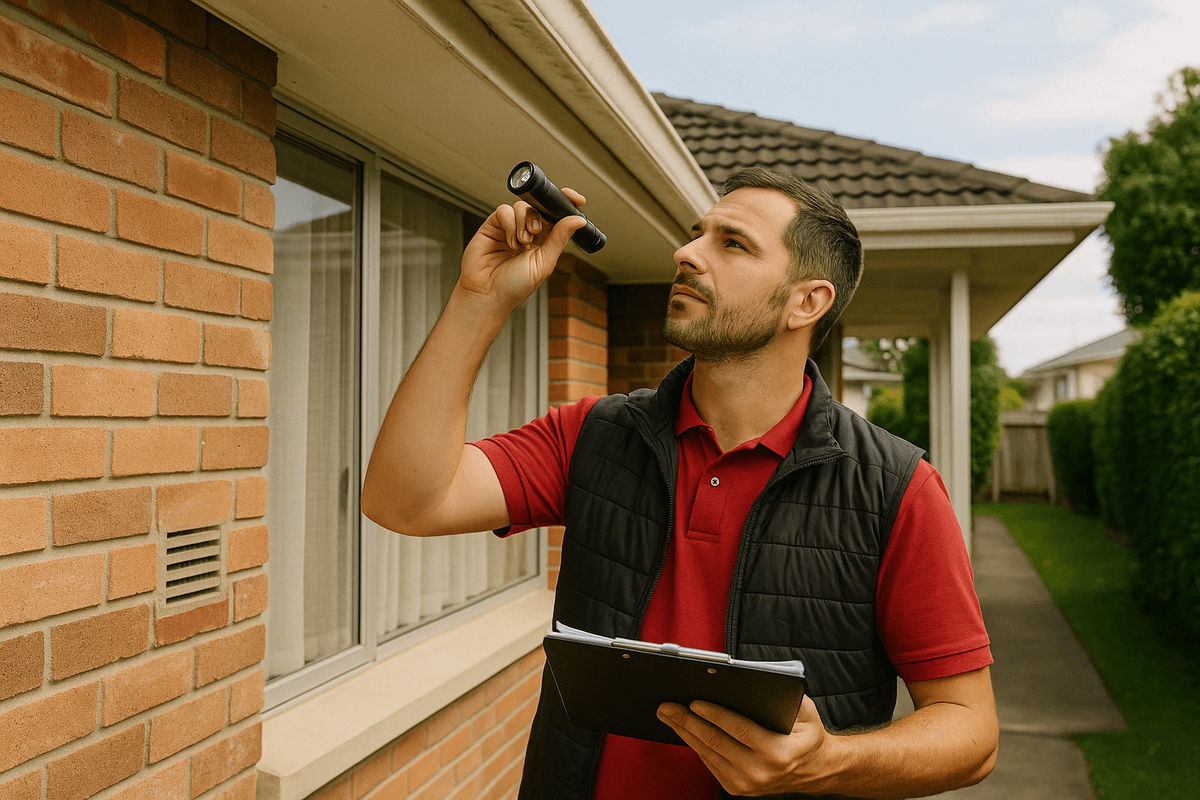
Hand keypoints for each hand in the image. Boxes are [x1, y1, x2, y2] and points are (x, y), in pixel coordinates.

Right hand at [458, 189, 588, 313]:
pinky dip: (509, 223)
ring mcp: (510, 228)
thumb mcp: (544, 263)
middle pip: (539, 208)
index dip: (566, 204)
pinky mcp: (493, 226)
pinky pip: (504, 210)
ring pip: (522, 207)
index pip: (557, 217)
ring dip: (524, 221)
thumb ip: (559, 239)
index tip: (577, 200)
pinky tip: (509, 241)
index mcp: (544, 241)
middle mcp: (528, 232)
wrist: (488, 294)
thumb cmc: (515, 286)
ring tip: (521, 243)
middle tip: (536, 233)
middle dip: (540, 216)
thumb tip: (578, 221)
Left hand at [657, 695, 838, 795]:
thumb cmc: (807, 733)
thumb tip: (746, 679)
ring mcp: (747, 784)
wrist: (815, 769)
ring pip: (708, 754)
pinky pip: (710, 763)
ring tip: (668, 715)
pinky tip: (683, 729)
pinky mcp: (737, 788)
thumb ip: (782, 695)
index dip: (714, 715)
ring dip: (684, 733)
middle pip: (716, 742)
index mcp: (778, 751)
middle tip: (667, 706)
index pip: (739, 730)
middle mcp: (761, 772)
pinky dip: (694, 744)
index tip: (694, 701)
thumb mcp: (805, 710)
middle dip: (687, 721)